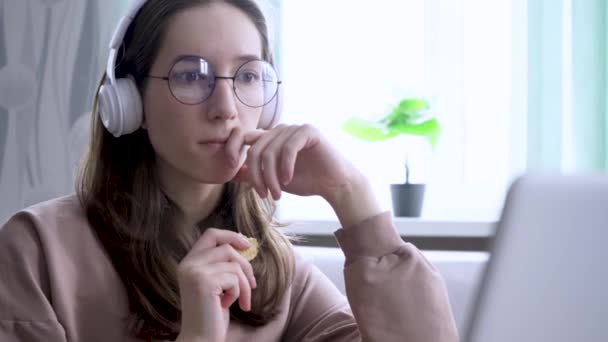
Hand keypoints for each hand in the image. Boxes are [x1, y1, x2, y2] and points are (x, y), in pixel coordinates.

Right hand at [176, 229, 256, 341]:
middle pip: (227, 248)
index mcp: (188, 262)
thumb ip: (221, 264)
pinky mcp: (204, 282)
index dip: (231, 235)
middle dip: (245, 266)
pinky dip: (238, 293)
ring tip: (241, 300)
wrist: (200, 338)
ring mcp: (195, 272)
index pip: (211, 234)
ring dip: (244, 284)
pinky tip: (227, 306)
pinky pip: (234, 279)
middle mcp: (188, 264)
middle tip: (251, 285)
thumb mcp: (216, 283)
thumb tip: (244, 246)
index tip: (247, 245)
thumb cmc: (211, 313)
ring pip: (234, 265)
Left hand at [227, 124, 358, 200]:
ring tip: (277, 194)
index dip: (232, 149)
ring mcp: (294, 128)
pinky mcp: (308, 131)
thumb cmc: (306, 181)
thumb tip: (235, 173)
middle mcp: (280, 130)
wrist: (334, 184)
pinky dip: (285, 167)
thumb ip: (257, 174)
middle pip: (255, 149)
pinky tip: (288, 180)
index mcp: (271, 138)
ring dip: (271, 177)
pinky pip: (288, 148)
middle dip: (257, 176)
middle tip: (264, 195)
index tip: (229, 167)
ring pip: (270, 151)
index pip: (243, 137)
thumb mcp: (275, 180)